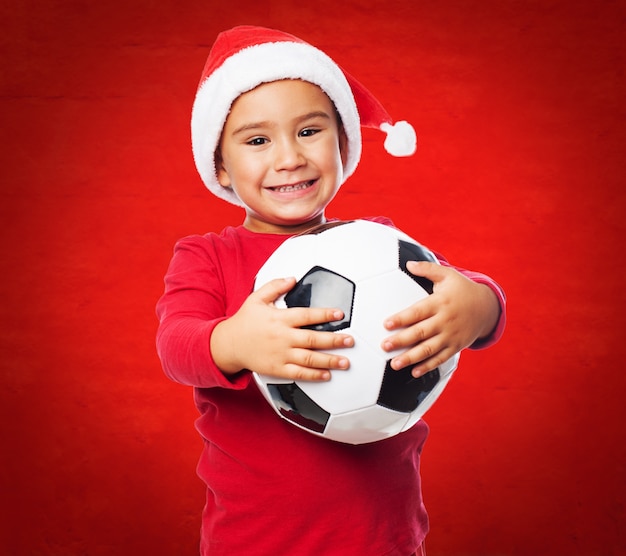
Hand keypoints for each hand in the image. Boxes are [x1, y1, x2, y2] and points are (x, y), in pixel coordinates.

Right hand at [211, 277, 353, 380]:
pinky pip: (299, 373)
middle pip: (312, 339)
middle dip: (334, 340)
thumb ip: (275, 286)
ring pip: (309, 358)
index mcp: (280, 318)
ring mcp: (280, 354)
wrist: (228, 345)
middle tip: (350, 340)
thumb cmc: (244, 321)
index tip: (340, 314)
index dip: (325, 314)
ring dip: (329, 360)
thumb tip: (292, 278)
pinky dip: (314, 375)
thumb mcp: (257, 298)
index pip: (307, 315)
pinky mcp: (277, 369)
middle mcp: (282, 337)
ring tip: (345, 361)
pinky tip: (327, 374)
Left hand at [382, 261, 499, 376]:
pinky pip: (440, 358)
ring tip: (395, 364)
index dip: (401, 318)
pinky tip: (414, 372)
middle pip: (420, 332)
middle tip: (385, 346)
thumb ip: (427, 269)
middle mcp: (445, 321)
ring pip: (429, 349)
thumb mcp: (447, 275)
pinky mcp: (455, 347)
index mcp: (440, 303)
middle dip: (401, 340)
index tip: (386, 324)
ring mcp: (451, 336)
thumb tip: (409, 263)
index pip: (417, 312)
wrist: (487, 308)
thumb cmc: (462, 290)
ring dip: (411, 358)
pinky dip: (428, 366)